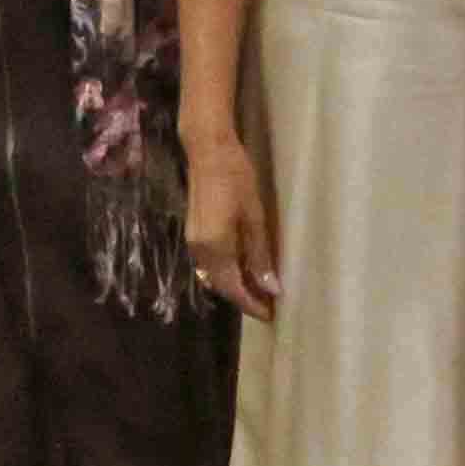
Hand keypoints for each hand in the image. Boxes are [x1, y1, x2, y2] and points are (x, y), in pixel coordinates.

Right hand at [184, 127, 279, 317]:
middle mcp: (200, 251)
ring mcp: (193, 243)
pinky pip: (209, 264)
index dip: (252, 304)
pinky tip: (243, 268)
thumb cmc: (237, 178)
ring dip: (234, 286)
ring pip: (214, 277)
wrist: (207, 151)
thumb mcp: (254, 217)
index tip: (271, 314)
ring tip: (259, 289)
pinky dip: (226, 272)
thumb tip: (271, 288)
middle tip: (268, 305)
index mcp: (216, 248)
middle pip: (221, 286)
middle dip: (244, 298)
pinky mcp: (194, 234)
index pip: (234, 289)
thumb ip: (260, 255)